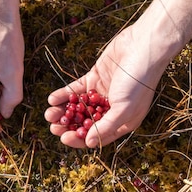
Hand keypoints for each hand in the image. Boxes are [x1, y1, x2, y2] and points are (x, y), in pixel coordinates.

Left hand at [45, 25, 168, 147]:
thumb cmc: (138, 82)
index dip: (80, 140)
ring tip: (49, 114)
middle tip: (53, 128)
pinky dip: (64, 95)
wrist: (143, 48)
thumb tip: (89, 143)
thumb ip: (105, 127)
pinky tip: (52, 99)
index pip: (98, 137)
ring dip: (63, 112)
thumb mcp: (123, 109)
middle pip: (85, 123)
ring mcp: (102, 94)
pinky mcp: (94, 78)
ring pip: (78, 108)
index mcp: (122, 122)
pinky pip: (76, 91)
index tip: (64, 139)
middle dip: (68, 127)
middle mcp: (111, 110)